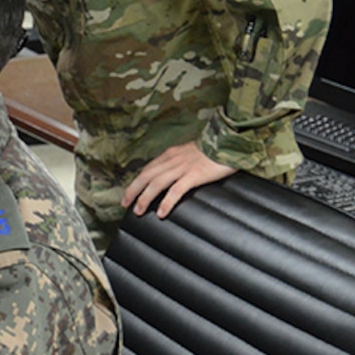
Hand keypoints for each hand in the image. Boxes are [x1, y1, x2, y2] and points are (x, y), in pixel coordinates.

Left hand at [122, 143, 236, 219]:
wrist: (229, 141)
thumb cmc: (213, 150)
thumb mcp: (190, 152)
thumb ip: (180, 161)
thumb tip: (174, 174)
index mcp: (171, 154)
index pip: (148, 169)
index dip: (136, 181)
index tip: (129, 192)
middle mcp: (172, 160)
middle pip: (146, 176)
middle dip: (133, 190)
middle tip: (124, 204)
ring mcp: (182, 168)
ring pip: (156, 184)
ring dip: (144, 198)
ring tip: (138, 211)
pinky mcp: (194, 175)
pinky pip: (176, 190)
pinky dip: (167, 202)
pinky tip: (161, 212)